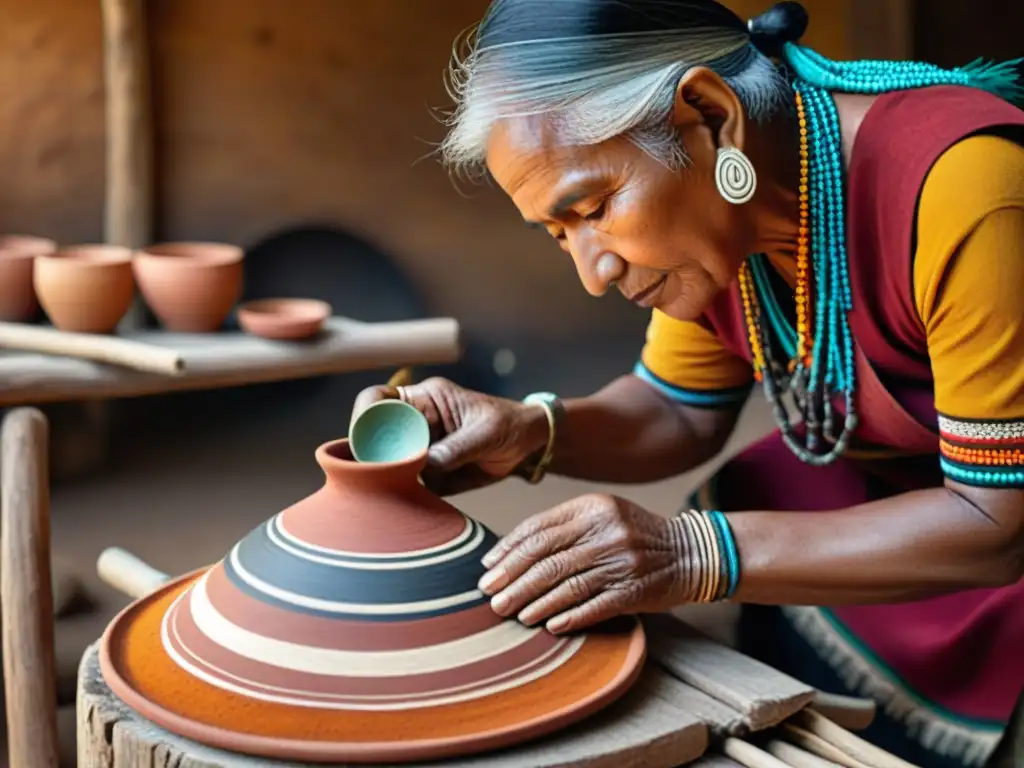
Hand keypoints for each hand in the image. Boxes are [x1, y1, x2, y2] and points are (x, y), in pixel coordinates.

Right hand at [350, 377, 546, 495]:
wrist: (527, 446)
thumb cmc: (509, 425)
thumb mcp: (488, 432)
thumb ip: (459, 446)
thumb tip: (428, 463)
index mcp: (424, 400)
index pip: (377, 400)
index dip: (364, 418)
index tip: (367, 443)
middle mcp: (414, 423)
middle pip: (374, 436)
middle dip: (372, 456)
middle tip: (381, 476)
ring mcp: (417, 450)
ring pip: (385, 464)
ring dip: (386, 480)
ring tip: (393, 494)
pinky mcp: (427, 474)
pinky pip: (407, 486)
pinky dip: (405, 496)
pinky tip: (410, 506)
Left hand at [477, 494, 688, 633]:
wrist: (690, 553)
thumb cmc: (635, 535)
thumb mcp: (603, 516)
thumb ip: (565, 527)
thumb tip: (512, 552)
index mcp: (593, 508)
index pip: (539, 528)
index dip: (509, 549)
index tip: (488, 567)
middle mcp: (606, 531)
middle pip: (547, 558)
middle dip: (514, 580)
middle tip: (491, 597)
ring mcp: (621, 561)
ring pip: (566, 584)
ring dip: (534, 603)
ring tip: (514, 614)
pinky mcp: (633, 591)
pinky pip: (593, 606)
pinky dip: (568, 617)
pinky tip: (549, 625)